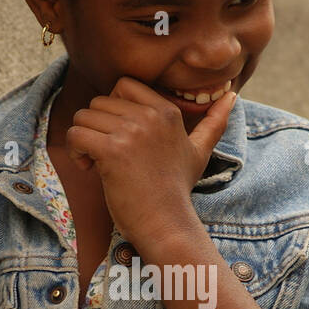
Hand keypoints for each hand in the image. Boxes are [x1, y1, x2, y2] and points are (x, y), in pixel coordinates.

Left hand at [66, 77, 236, 247]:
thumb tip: (233, 96)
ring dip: (83, 140)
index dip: (113, 108)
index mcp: (166, 111)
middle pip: (99, 101)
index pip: (123, 85)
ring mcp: (131, 132)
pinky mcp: (112, 151)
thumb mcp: (199, 152)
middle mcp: (150, 116)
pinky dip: (75, 152)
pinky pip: (76, 135)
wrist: (166, 222)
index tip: (119, 136)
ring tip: (97, 163)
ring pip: (83, 117)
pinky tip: (89, 168)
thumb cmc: (176, 190)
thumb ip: (214, 123)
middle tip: (105, 154)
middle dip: (95, 126)